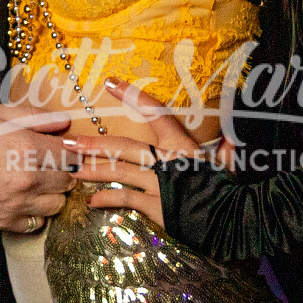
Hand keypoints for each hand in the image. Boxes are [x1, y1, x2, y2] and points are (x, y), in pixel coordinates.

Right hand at [0, 102, 75, 232]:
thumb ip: (33, 117)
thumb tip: (64, 122)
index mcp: (27, 149)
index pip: (70, 156)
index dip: (70, 151)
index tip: (64, 149)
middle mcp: (26, 181)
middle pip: (67, 182)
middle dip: (63, 171)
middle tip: (49, 163)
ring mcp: (15, 205)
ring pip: (56, 206)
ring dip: (52, 194)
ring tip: (36, 182)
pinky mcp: (2, 223)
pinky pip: (35, 224)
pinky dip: (34, 213)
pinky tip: (22, 199)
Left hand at [61, 78, 233, 222]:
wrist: (234, 220)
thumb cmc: (232, 189)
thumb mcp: (228, 165)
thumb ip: (224, 150)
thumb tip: (231, 138)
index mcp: (181, 144)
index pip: (154, 112)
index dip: (132, 95)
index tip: (110, 82)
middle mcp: (165, 160)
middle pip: (122, 146)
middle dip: (93, 144)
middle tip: (68, 142)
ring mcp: (158, 183)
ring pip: (117, 172)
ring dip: (92, 170)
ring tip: (72, 169)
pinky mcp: (155, 206)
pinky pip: (125, 200)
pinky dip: (107, 200)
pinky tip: (91, 203)